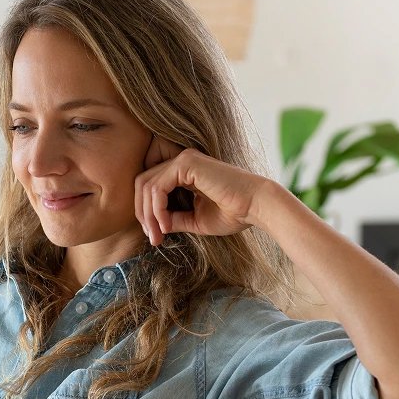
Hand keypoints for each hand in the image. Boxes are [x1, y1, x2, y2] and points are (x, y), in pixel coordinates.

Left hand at [136, 135, 273, 245]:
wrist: (256, 207)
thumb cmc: (233, 214)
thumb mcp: (195, 220)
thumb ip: (174, 219)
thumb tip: (153, 225)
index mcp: (184, 172)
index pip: (150, 187)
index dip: (146, 213)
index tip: (155, 237)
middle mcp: (182, 161)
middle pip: (142, 184)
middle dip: (143, 214)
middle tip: (153, 238)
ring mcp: (183, 159)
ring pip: (146, 185)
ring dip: (148, 215)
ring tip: (159, 235)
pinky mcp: (187, 163)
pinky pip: (158, 187)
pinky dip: (157, 209)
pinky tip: (166, 225)